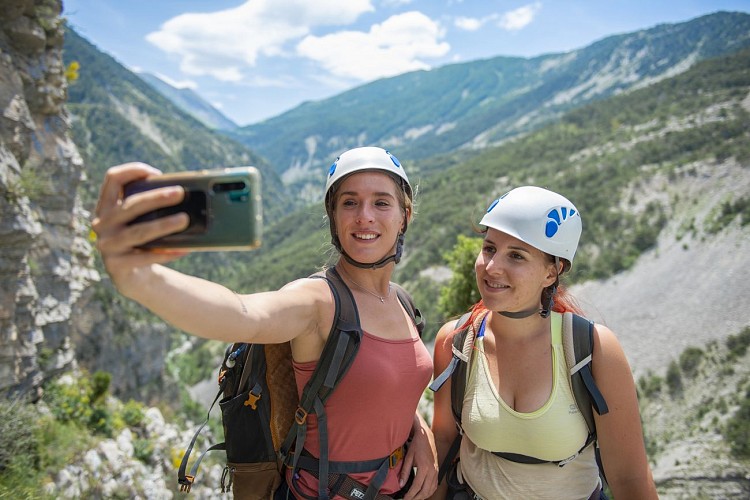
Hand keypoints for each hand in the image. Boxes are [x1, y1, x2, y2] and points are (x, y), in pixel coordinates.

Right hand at [91, 163, 188, 290]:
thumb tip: (186, 190)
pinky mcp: (117, 266)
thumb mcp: (142, 221)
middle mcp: (102, 224)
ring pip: (139, 232)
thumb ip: (152, 206)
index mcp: (107, 207)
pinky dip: (167, 253)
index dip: (132, 171)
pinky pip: (146, 257)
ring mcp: (108, 246)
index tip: (156, 173)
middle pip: (130, 206)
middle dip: (156, 198)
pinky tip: (184, 249)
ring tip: (184, 220)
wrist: (134, 277)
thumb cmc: (143, 242)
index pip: (112, 179)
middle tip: (180, 193)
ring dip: (163, 225)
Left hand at [400, 414, 437, 499]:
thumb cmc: (417, 445)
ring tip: (414, 498)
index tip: (404, 499)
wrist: (426, 437)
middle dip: (416, 498)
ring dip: (423, 496)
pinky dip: (429, 492)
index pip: (417, 487)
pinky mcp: (437, 471)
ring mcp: (436, 472)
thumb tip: (401, 484)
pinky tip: (423, 493)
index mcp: (425, 468)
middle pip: (425, 491)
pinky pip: (434, 486)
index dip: (410, 495)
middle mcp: (432, 471)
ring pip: (431, 490)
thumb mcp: (408, 457)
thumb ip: (404, 472)